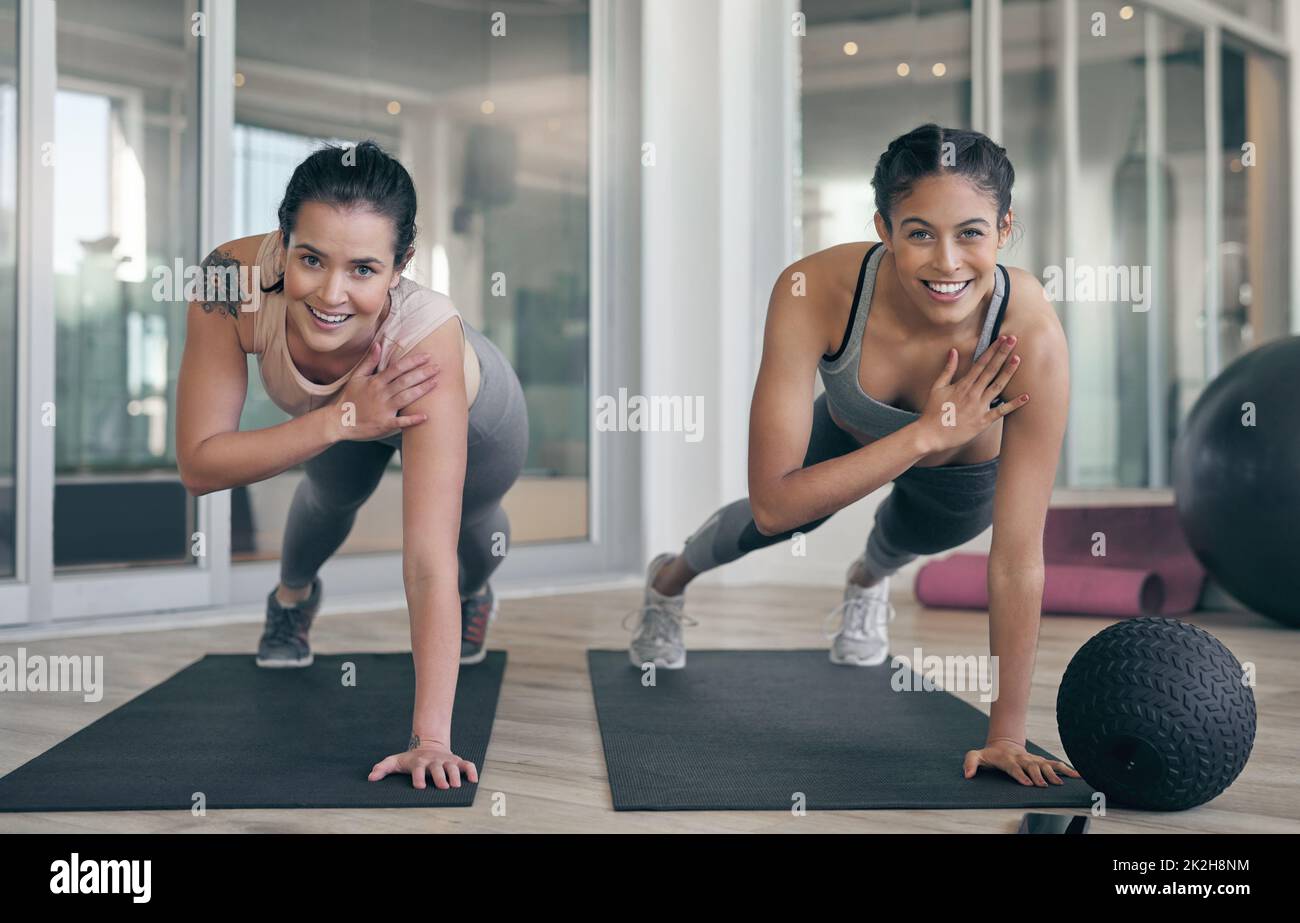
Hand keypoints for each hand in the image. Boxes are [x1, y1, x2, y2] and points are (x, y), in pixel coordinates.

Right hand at [330, 341, 440, 441]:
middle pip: (405, 381)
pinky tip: (425, 416)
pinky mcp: (384, 424)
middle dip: (423, 373)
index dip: (413, 361)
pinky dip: (412, 420)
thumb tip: (378, 344)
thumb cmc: (350, 398)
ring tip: (436, 383)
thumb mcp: (357, 377)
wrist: (339, 421)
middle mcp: (381, 394)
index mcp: (376, 382)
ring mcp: (384, 409)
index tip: (427, 356)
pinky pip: (400, 422)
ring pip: (406, 398)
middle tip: (439, 367)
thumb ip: (369, 361)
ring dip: (422, 390)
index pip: (397, 368)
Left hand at [368, 738, 478, 789]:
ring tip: (456, 786)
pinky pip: (467, 764)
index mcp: (419, 762)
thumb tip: (371, 777)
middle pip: (438, 768)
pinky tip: (473, 780)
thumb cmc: (410, 758)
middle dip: (440, 776)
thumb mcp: (395, 761)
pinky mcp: (457, 761)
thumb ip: (383, 768)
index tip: (419, 787)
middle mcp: (434, 761)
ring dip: (455, 775)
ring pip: (453, 767)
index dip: (418, 777)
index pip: (418, 769)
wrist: (428, 744)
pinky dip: (471, 771)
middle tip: (443, 787)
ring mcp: (446, 760)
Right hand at [914, 334, 1027, 453]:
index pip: (980, 363)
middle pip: (991, 370)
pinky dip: (1013, 404)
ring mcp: (979, 407)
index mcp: (963, 385)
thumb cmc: (933, 411)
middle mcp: (973, 393)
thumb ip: (948, 369)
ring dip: (1008, 372)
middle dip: (1002, 354)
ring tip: (1018, 359)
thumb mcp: (937, 387)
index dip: (992, 350)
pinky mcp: (983, 421)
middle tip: (1013, 340)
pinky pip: (1001, 411)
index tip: (1001, 339)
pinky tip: (1025, 396)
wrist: (931, 435)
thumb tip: (953, 351)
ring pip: (998, 386)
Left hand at [962, 739, 1081, 785]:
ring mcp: (1033, 760)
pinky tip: (1077, 774)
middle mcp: (1023, 759)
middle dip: (1038, 776)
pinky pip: (1055, 764)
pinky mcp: (1041, 761)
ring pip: (1045, 765)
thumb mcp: (976, 755)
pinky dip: (1066, 768)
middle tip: (1044, 785)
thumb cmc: (990, 754)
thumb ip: (970, 762)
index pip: (1014, 768)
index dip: (1020, 775)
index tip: (1027, 784)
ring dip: (1053, 773)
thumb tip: (967, 774)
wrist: (1004, 743)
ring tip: (1060, 783)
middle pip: (1031, 767)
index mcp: (1008, 759)